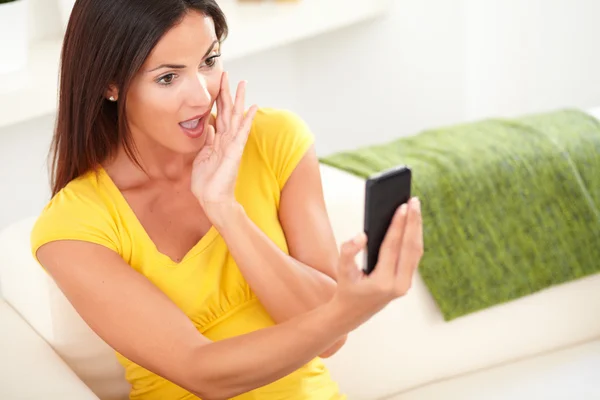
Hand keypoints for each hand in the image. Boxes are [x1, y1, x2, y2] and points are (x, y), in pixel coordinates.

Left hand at [191, 72, 258, 221]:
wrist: (212, 199)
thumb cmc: (207, 182)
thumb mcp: (202, 156)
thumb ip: (207, 141)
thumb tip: (209, 126)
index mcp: (218, 140)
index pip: (219, 115)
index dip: (218, 99)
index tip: (218, 83)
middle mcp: (227, 140)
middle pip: (227, 111)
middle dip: (227, 93)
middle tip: (228, 74)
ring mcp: (232, 145)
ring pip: (236, 117)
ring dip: (239, 100)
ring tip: (243, 83)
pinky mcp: (235, 151)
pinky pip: (242, 132)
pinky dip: (247, 120)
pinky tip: (252, 108)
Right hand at [330, 197, 422, 328]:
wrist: (352, 313)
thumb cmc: (346, 288)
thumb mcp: (342, 270)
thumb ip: (348, 252)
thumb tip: (362, 235)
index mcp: (383, 282)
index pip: (393, 247)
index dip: (398, 225)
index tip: (402, 206)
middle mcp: (399, 285)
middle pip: (410, 247)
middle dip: (413, 222)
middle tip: (413, 200)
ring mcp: (406, 284)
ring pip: (416, 251)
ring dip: (416, 228)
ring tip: (415, 207)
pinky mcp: (407, 281)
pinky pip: (414, 255)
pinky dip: (414, 237)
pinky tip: (413, 222)